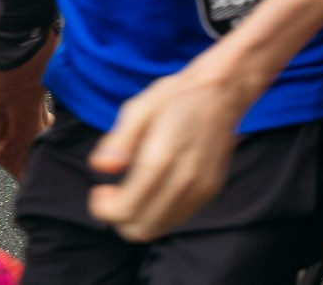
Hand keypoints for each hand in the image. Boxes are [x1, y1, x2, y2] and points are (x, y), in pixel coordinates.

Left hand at [88, 59, 250, 241]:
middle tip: (113, 194)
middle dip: (118, 218)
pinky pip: (176, 219)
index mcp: (162, 158)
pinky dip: (158, 214)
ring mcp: (200, 188)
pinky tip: (154, 190)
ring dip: (137, 219)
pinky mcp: (210, 191)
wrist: (222, 93)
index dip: (103, 208)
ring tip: (132, 192)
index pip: (125, 210)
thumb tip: (101, 167)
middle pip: (140, 228)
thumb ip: (118, 140)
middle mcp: (184, 180)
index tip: (100, 190)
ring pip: (158, 229)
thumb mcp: (139, 108)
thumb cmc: (177, 97)